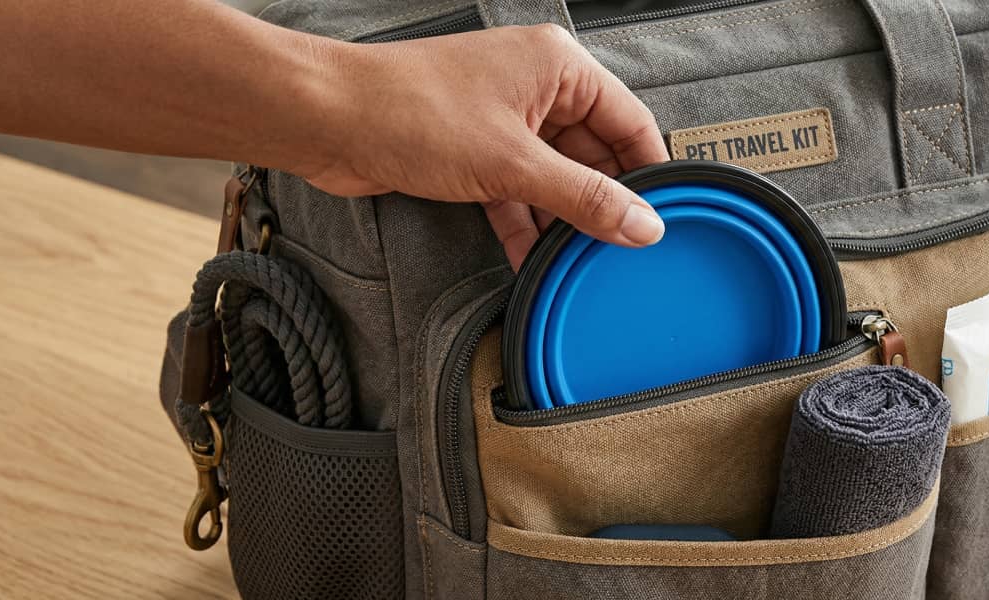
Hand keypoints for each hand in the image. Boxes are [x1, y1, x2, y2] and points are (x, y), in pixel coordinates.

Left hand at [300, 25, 667, 269]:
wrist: (326, 119)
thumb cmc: (408, 111)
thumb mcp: (512, 164)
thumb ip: (584, 198)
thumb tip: (640, 223)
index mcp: (558, 66)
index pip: (629, 120)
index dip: (648, 173)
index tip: (662, 220)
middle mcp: (535, 86)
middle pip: (593, 153)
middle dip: (602, 203)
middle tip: (619, 252)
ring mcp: (503, 118)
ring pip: (554, 176)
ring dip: (562, 220)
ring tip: (578, 263)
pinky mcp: (474, 149)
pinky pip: (517, 190)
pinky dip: (524, 223)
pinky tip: (532, 260)